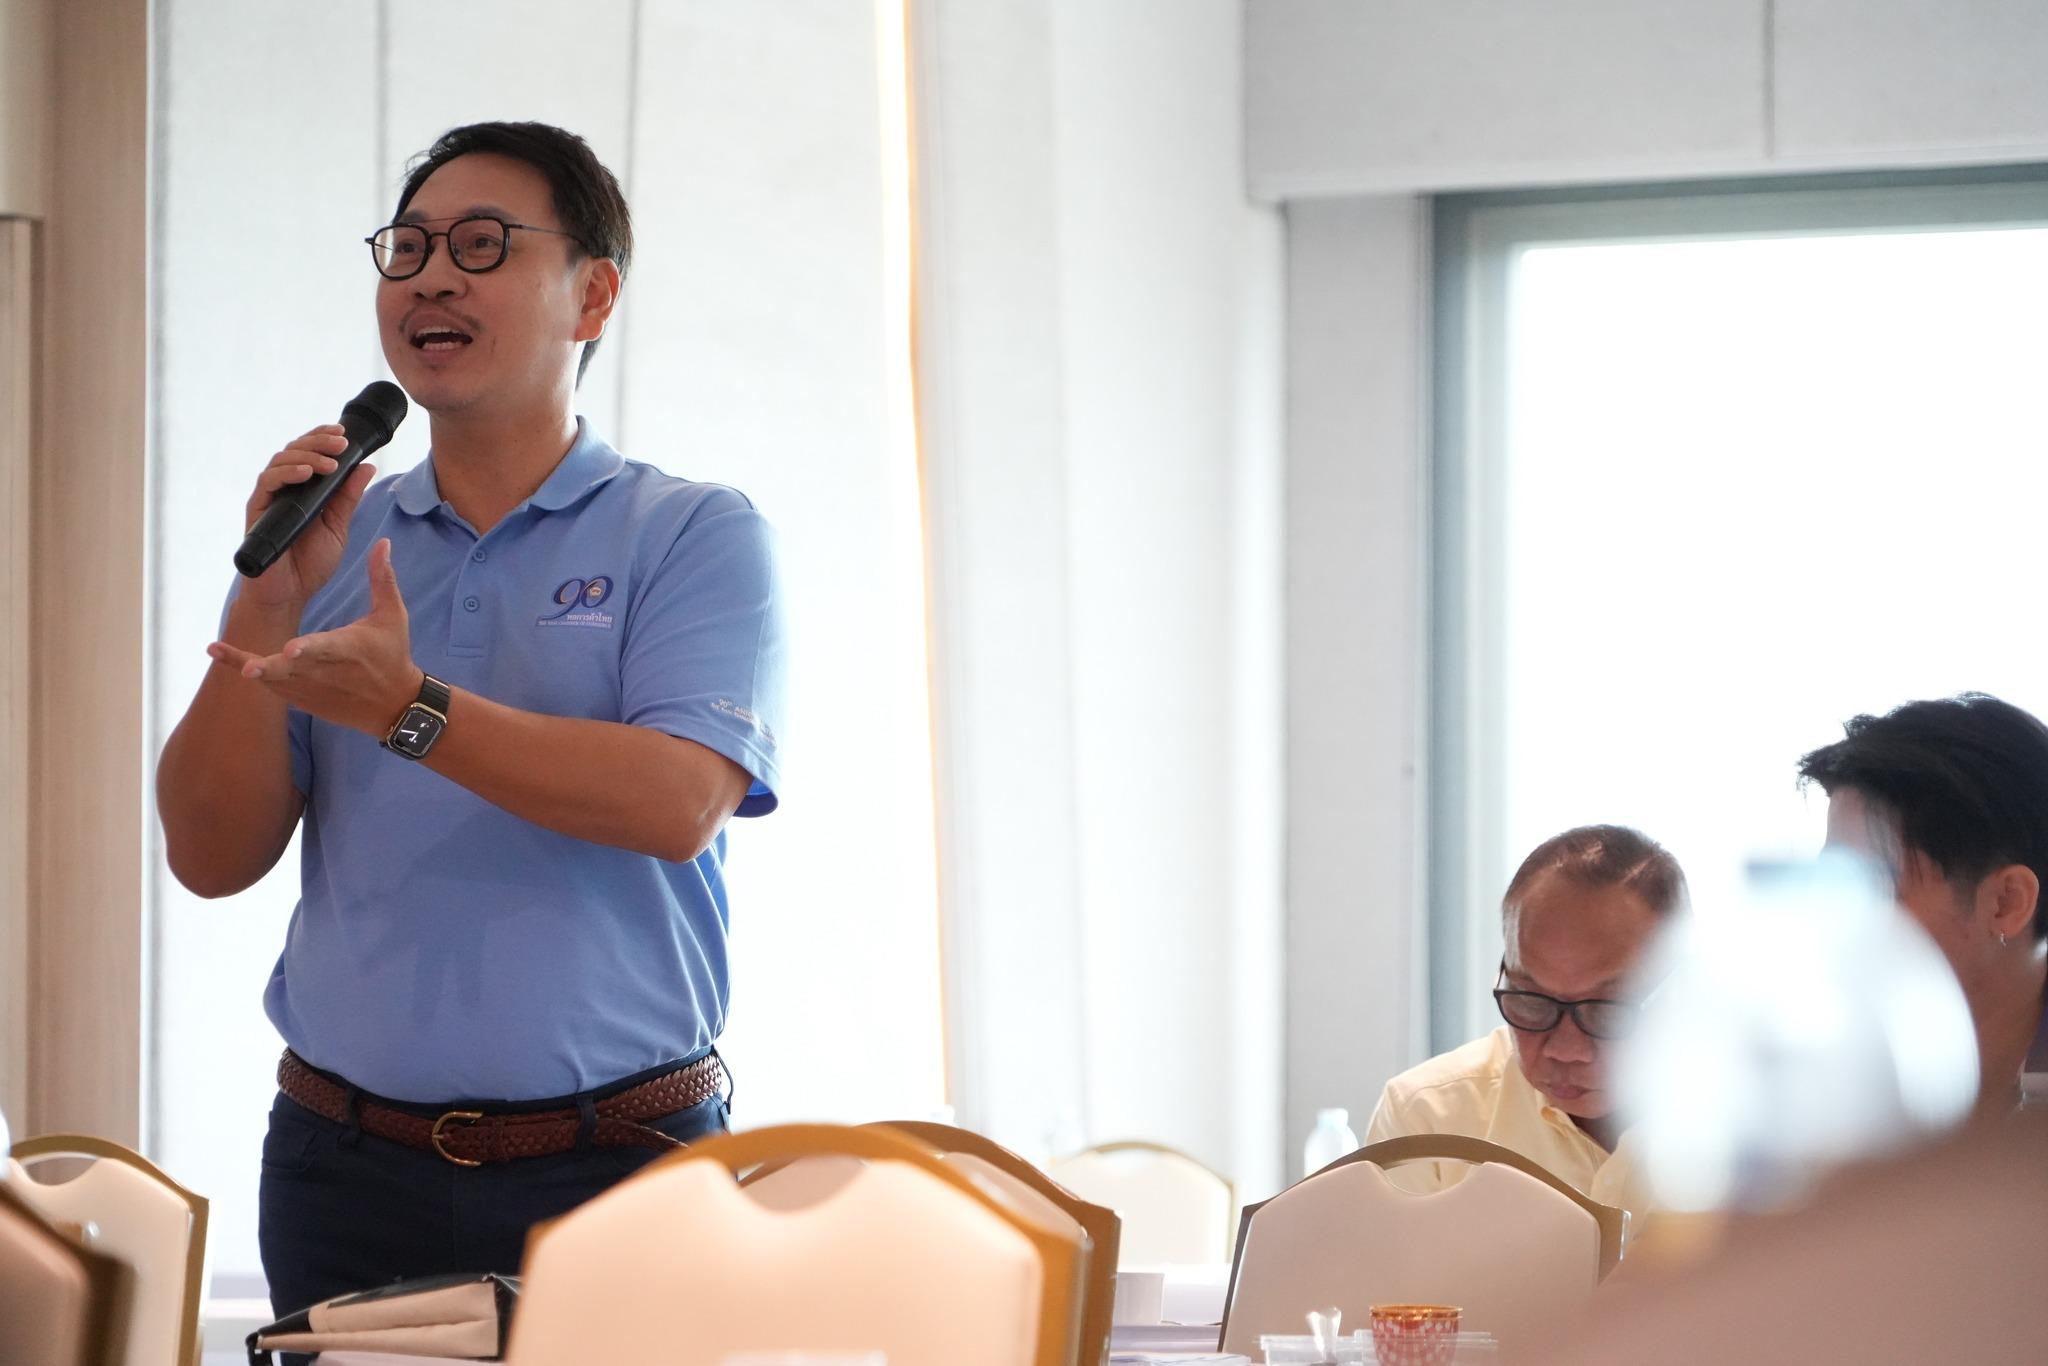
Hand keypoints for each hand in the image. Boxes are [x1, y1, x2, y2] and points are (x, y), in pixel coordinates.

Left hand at [208, 538, 422, 737]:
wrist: (392, 704)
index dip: (307, 649)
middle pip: (292, 669)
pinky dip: (256, 675)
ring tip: (217, 650)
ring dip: (246, 665)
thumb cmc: (393, 655)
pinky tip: (230, 659)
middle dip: (268, 668)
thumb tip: (382, 542)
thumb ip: (382, 579)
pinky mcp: (303, 698)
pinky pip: (274, 688)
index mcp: (347, 649)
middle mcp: (325, 671)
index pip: (325, 648)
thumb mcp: (392, 617)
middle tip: (247, 667)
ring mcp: (311, 687)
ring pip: (275, 679)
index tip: (289, 649)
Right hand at [239, 424, 378, 610]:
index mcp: (304, 489)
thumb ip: (348, 498)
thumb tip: (366, 466)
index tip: (344, 433)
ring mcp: (269, 497)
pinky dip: (286, 474)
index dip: (323, 438)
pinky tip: (305, 474)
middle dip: (319, 442)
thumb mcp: (338, 526)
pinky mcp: (257, 509)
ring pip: (281, 461)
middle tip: (341, 443)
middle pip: (295, 450)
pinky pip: (267, 483)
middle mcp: (285, 488)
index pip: (310, 453)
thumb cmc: (311, 562)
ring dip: (307, 456)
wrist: (289, 594)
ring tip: (329, 462)